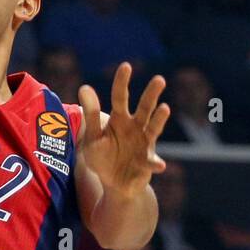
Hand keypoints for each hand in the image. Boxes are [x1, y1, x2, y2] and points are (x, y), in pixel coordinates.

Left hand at [79, 63, 168, 197]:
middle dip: (151, 94)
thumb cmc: (103, 157)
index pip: (121, 97)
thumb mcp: (93, 137)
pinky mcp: (148, 163)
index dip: (122, 82)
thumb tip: (84, 86)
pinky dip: (156, 163)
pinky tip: (160, 165)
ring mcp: (144, 143)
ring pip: (154, 127)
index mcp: (119, 119)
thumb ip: (91, 115)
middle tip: (159, 79)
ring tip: (165, 108)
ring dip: (160, 119)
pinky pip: (152, 162)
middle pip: (144, 107)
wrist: (114, 183)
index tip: (126, 66)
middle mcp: (135, 127)